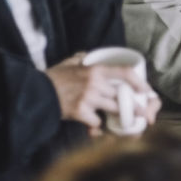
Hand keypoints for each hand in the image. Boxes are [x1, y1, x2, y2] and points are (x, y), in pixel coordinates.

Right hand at [44, 54, 159, 132]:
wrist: (34, 93)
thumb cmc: (52, 78)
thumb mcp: (69, 63)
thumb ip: (82, 59)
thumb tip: (89, 55)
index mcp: (95, 69)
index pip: (125, 72)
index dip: (139, 82)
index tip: (146, 90)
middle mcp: (95, 83)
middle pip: (122, 96)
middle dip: (133, 106)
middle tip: (142, 113)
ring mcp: (88, 98)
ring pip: (113, 109)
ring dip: (119, 116)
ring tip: (125, 122)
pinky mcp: (80, 112)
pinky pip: (96, 122)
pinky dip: (96, 125)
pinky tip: (93, 126)